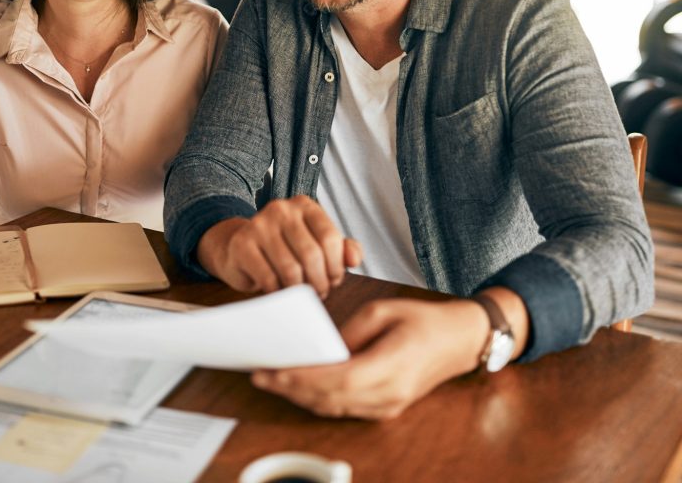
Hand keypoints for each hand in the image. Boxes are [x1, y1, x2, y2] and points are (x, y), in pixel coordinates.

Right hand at [196, 196, 362, 297]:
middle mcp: (281, 209)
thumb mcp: (316, 244)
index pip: (330, 238)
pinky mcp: (242, 244)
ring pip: (291, 269)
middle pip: (312, 255)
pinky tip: (279, 290)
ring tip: (300, 294)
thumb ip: (342, 249)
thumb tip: (353, 259)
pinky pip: (269, 278)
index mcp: (304, 205)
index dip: (336, 266)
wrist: (239, 249)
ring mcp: (259, 224)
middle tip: (319, 292)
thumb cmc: (285, 249)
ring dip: (300, 290)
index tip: (333, 280)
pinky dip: (278, 292)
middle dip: (320, 282)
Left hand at [252, 298, 489, 419]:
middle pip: (331, 399)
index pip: (337, 380)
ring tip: (271, 381)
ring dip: (300, 397)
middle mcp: (390, 394)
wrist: (460, 340)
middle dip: (291, 388)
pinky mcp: (387, 408)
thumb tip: (321, 349)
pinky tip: (298, 388)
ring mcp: (389, 406)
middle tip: (259, 375)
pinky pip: (345, 409)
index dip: (302, 378)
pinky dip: (318, 400)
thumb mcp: (382, 311)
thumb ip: (349, 333)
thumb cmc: (424, 319)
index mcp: (392, 366)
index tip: (273, 370)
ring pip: (335, 408)